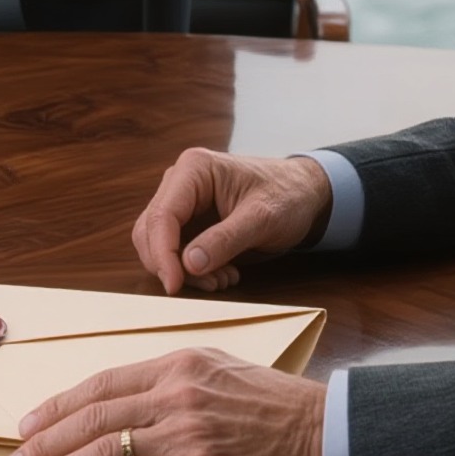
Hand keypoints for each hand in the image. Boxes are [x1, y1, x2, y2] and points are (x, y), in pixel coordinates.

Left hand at [5, 348, 325, 455]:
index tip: (25, 424)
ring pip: (108, 451)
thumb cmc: (269, 402)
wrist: (321, 430)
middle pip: (93, 418)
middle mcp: (175, 392)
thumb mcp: (213, 368)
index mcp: (174, 363)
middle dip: (46, 442)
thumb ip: (165, 380)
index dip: (57, 406)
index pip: (100, 384)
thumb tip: (115, 400)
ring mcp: (188, 432)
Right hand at [134, 147, 331, 292]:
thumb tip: (189, 264)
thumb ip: (225, 239)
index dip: (163, 254)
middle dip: (173, 265)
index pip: (163, 215)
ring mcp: (182, 201)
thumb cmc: (286, 195)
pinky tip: (223, 274)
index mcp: (194, 169)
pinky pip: (175, 251)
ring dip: (184, 271)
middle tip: (211, 285)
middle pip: (152, 230)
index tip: (174, 286)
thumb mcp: (262, 218)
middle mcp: (180, 182)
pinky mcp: (188, 220)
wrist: (303, 193)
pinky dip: (193, 271)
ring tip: (223, 280)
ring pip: (159, 244)